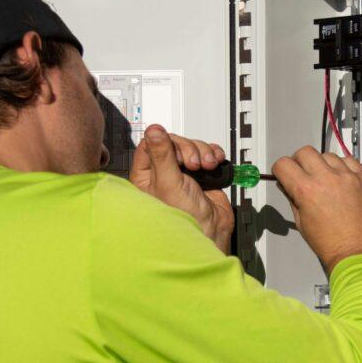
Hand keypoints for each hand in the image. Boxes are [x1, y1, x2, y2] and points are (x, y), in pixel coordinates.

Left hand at [130, 125, 234, 253]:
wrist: (212, 232)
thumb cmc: (184, 218)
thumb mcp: (169, 183)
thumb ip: (162, 154)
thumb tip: (153, 130)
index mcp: (146, 175)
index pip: (150, 144)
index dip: (166, 142)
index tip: (177, 152)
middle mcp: (163, 173)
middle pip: (174, 142)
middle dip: (189, 149)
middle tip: (194, 164)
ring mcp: (183, 173)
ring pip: (191, 147)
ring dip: (203, 152)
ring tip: (207, 167)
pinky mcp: (201, 174)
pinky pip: (206, 153)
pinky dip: (213, 155)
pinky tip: (215, 164)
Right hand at [272, 146, 361, 272]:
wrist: (360, 252)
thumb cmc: (333, 245)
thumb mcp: (303, 223)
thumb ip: (293, 200)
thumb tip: (288, 186)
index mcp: (307, 191)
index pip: (284, 164)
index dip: (280, 169)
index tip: (284, 173)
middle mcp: (327, 179)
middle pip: (305, 152)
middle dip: (299, 161)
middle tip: (303, 173)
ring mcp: (347, 177)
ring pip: (328, 154)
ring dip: (322, 164)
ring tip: (325, 180)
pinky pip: (350, 160)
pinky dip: (343, 166)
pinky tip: (341, 179)